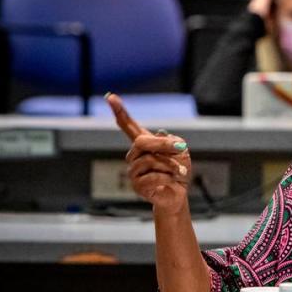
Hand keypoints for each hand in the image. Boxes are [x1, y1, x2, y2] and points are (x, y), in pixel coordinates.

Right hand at [107, 93, 191, 215]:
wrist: (178, 195)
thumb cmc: (178, 171)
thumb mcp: (181, 151)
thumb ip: (172, 141)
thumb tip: (161, 134)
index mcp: (143, 144)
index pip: (128, 125)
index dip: (119, 111)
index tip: (110, 97)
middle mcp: (134, 155)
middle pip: (142, 142)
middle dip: (164, 145)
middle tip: (181, 148)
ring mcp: (133, 171)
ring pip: (151, 161)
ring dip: (171, 165)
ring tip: (180, 171)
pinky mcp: (137, 186)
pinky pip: (153, 177)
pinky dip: (168, 178)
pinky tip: (172, 181)